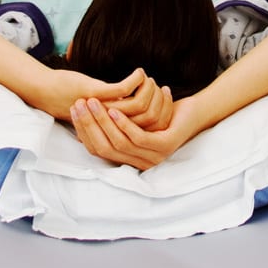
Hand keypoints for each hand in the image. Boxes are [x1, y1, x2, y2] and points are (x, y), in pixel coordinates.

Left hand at [38, 68, 169, 126]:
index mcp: (115, 133)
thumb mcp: (104, 115)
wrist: (50, 92)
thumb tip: (145, 115)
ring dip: (149, 89)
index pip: (150, 130)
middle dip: (160, 101)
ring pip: (141, 105)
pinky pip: (126, 89)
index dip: (163, 115)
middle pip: (150, 118)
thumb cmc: (79, 102)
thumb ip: (121, 119)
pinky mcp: (98, 94)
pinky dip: (136, 79)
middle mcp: (111, 125)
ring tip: (149, 80)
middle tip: (158, 88)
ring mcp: (105, 110)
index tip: (165, 100)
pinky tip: (139, 72)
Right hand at [70, 95, 205, 170]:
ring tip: (93, 104)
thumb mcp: (131, 119)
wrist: (194, 111)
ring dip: (103, 122)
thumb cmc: (159, 113)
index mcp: (130, 159)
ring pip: (120, 143)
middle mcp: (140, 163)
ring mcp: (154, 158)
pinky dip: (124, 125)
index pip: (98, 150)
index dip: (84, 130)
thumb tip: (81, 120)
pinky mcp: (165, 146)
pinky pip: (138, 138)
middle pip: (106, 148)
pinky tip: (115, 110)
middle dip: (89, 125)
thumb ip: (111, 125)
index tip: (73, 111)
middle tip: (80, 105)